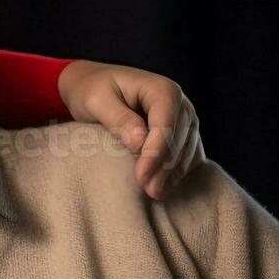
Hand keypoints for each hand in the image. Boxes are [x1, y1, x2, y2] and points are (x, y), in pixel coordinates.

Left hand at [57, 60, 202, 198]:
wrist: (94, 85)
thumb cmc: (91, 90)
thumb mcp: (96, 100)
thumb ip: (118, 118)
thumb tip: (140, 142)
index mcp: (162, 89)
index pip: (165, 125)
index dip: (155, 153)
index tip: (141, 178)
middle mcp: (180, 103)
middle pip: (179, 140)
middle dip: (165, 168)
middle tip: (149, 192)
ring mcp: (184, 119)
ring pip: (186, 150)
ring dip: (173, 174)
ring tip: (155, 194)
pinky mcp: (182, 133)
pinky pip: (187, 155)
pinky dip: (178, 172)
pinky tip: (165, 186)